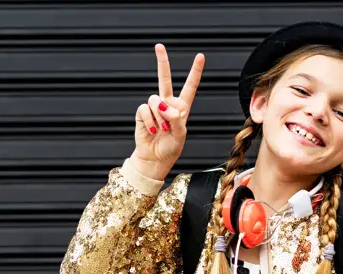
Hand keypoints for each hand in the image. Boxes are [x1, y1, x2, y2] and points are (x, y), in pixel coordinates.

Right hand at [131, 44, 204, 179]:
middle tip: (159, 46)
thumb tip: (165, 106)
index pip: (190, 87)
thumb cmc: (170, 148)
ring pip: (156, 99)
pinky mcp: (142, 112)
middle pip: (164, 79)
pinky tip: (152, 130)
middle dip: (162, 62)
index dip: (195, 72)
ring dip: (160, 116)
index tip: (200, 56)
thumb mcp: (180, 136)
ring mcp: (154, 107)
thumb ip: (176, 120)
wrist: (154, 159)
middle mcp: (168, 104)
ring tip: (162, 129)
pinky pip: (146, 109)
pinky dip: (150, 121)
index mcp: (182, 107)